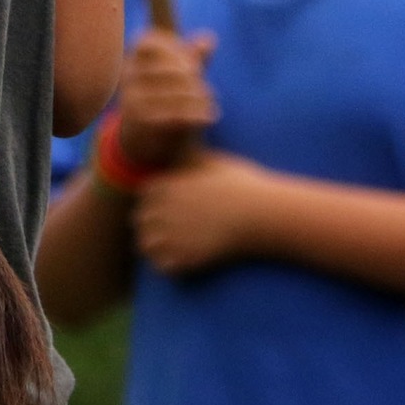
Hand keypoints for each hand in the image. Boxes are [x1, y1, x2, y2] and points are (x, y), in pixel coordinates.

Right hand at [117, 29, 217, 169]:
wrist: (143, 147)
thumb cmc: (161, 104)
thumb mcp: (174, 80)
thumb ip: (190, 59)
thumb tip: (210, 38)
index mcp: (132, 60)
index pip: (148, 41)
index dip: (174, 50)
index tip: (192, 66)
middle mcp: (127, 76)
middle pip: (168, 66)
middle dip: (193, 76)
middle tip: (207, 89)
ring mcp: (132, 98)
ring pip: (174, 90)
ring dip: (199, 97)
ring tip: (210, 103)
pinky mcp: (142, 121)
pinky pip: (175, 113)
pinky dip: (197, 114)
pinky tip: (210, 117)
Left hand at [131, 152, 277, 276]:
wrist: (264, 215)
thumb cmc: (244, 186)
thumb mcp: (214, 162)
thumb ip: (193, 154)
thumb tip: (184, 138)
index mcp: (172, 186)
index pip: (143, 195)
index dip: (153, 201)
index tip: (167, 207)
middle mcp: (167, 209)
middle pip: (141, 220)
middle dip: (151, 223)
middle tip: (169, 230)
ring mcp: (176, 234)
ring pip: (146, 244)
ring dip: (155, 246)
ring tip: (172, 247)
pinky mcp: (189, 258)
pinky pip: (162, 266)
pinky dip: (167, 265)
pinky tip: (182, 261)